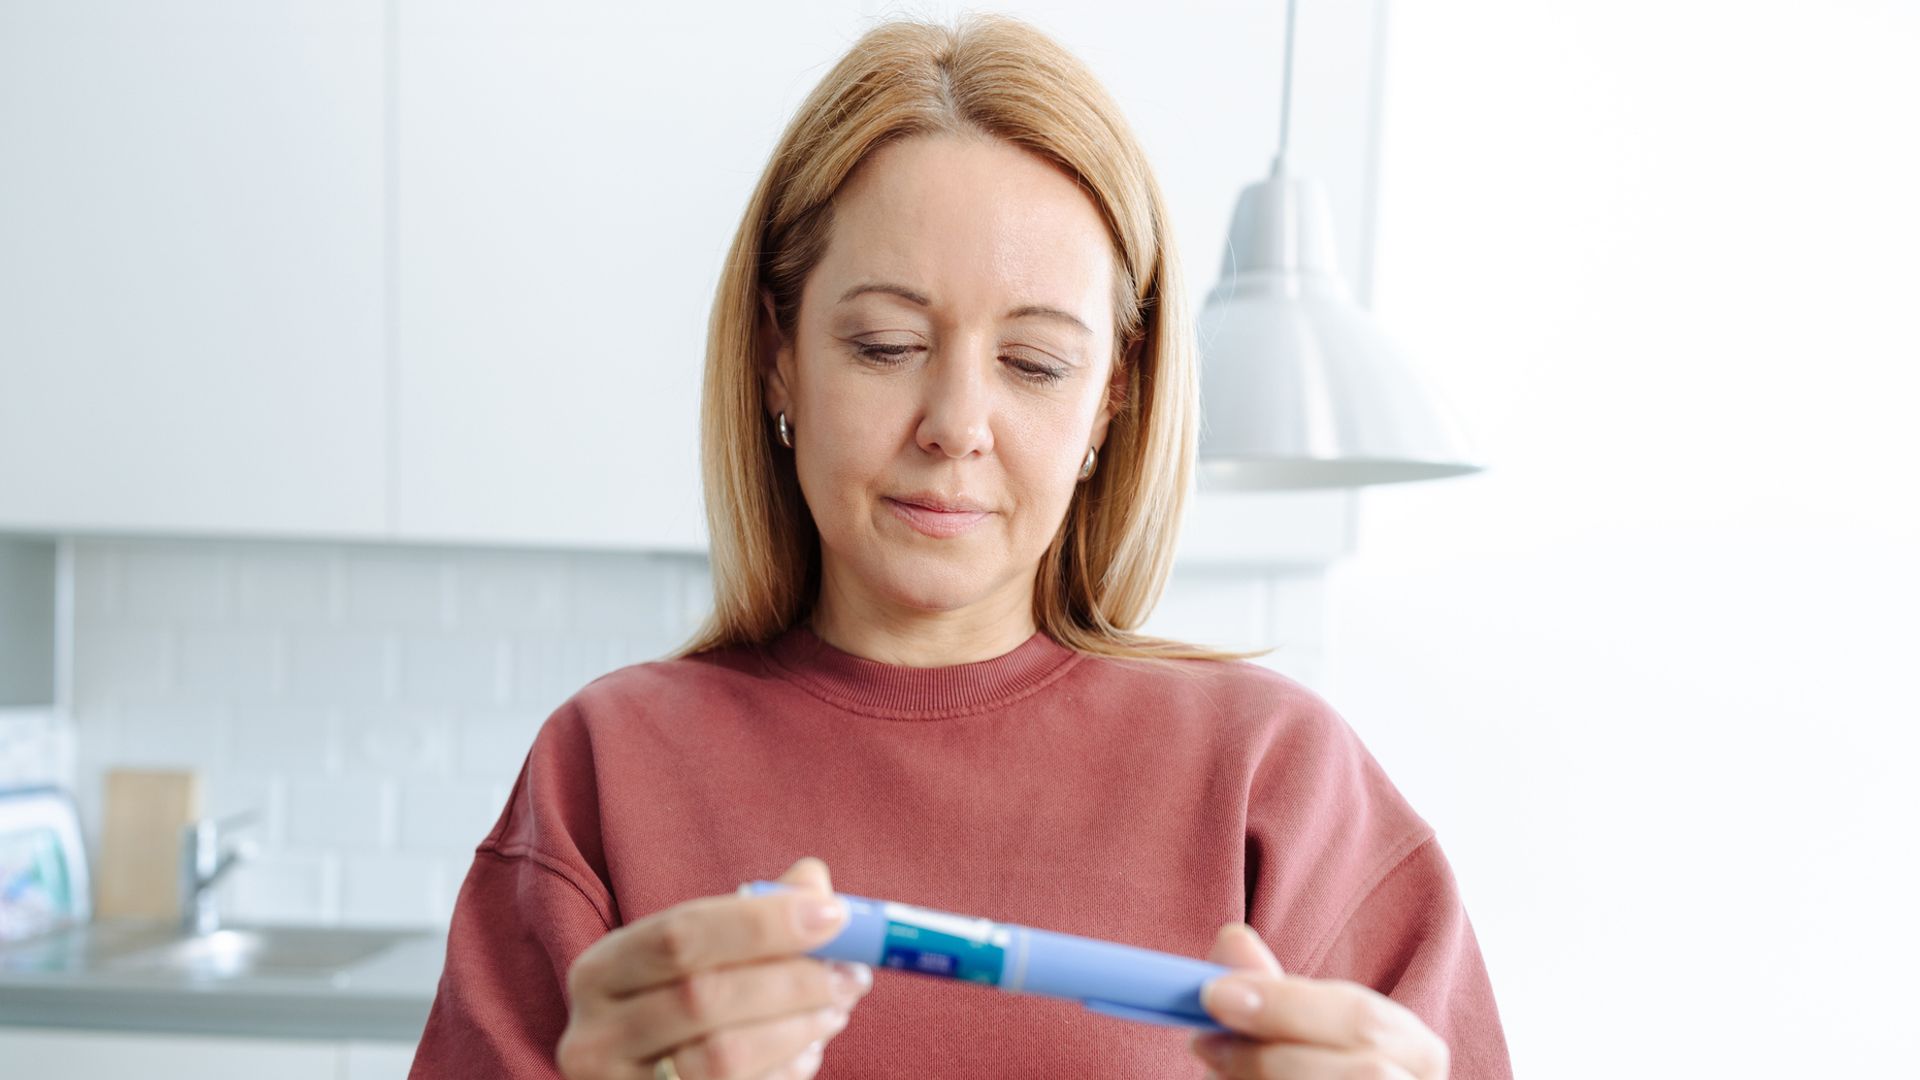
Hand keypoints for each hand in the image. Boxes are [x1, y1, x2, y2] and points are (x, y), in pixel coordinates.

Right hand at [556, 856, 873, 1079]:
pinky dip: (786, 1070)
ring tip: (836, 1010)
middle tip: (851, 973)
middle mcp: (595, 1036)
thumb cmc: (680, 1012)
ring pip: (724, 1057)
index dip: (761, 923)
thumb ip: (754, 914)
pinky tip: (806, 1051)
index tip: (832, 914)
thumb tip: (813, 882)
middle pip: (703, 997)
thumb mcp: (698, 959)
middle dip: (792, 980)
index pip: (680, 935)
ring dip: (798, 1029)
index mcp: (600, 972)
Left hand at [1186, 923, 1448, 1079]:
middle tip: (1204, 1042)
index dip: (1287, 1005)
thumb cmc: (1309, 1066)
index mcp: (1415, 1050)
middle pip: (1365, 1072)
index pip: (1362, 1019)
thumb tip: (1233, 939)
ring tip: (1218, 1067)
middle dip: (1272, 1056)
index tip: (1214, 994)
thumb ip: (1271, 990)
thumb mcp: (1294, 1029)